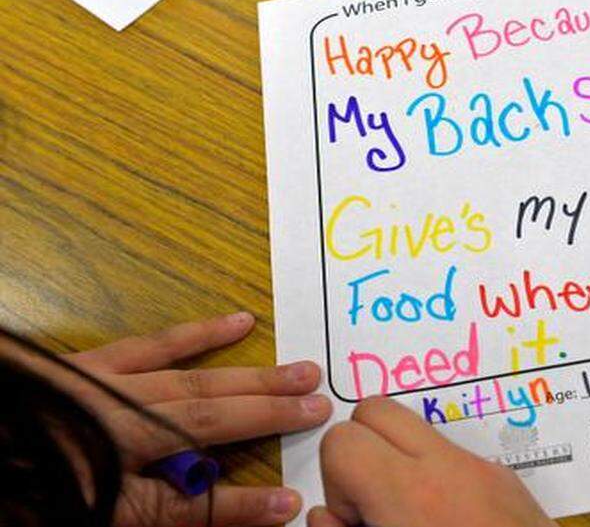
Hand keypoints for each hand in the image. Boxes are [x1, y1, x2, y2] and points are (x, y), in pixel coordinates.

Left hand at [65, 312, 332, 526]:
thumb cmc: (28, 493)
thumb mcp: (104, 513)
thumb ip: (174, 510)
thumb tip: (257, 503)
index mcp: (113, 463)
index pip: (193, 489)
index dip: (243, 498)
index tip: (292, 497)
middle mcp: (115, 417)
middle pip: (205, 415)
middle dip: (265, 412)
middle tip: (319, 403)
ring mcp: (102, 384)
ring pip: (189, 378)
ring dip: (247, 377)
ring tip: (298, 372)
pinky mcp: (87, 364)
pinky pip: (150, 344)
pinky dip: (196, 335)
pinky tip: (239, 322)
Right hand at [309, 397, 555, 526]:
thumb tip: (327, 515)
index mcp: (411, 495)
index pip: (342, 440)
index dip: (336, 483)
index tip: (356, 521)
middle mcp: (450, 468)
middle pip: (378, 410)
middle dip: (362, 452)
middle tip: (373, 509)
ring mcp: (484, 470)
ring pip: (418, 429)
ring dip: (399, 463)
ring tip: (410, 518)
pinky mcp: (508, 481)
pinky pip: (455, 456)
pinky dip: (436, 478)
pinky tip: (447, 525)